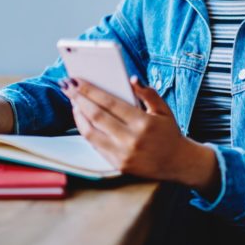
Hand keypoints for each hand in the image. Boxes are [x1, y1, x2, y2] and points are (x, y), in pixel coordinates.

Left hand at [62, 76, 219, 194]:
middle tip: (66, 87)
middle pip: (97, 116)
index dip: (90, 91)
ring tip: (73, 102)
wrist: (178, 163)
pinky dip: (86, 131)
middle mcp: (131, 139)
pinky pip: (96, 146)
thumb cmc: (169, 133)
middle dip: (78, 99)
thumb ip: (148, 93)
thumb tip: (132, 79)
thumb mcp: (164, 110)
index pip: (110, 103)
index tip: (77, 80)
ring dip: (78, 116)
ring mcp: (123, 154)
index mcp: (143, 123)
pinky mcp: (118, 165)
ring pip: (91, 133)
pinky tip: (83, 120)